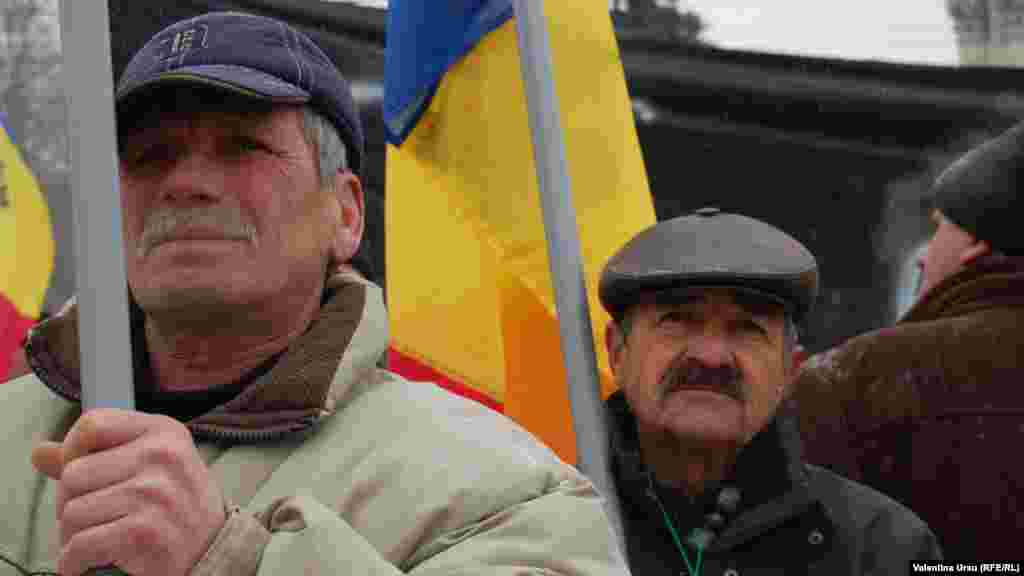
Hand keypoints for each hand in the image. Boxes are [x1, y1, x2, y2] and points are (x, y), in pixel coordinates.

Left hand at [32, 409, 226, 575]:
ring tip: (98, 539)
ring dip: (73, 536)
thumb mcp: (149, 468)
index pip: (91, 425)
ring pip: (71, 512)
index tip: (80, 475)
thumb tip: (40, 453)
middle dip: (70, 504)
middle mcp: (162, 456)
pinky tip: (90, 561)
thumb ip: (97, 457)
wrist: (213, 552)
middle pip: (73, 474)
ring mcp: (155, 493)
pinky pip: (80, 545)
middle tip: (94, 518)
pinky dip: (75, 561)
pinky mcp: (144, 532)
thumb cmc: (176, 506)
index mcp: (164, 432)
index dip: (72, 450)